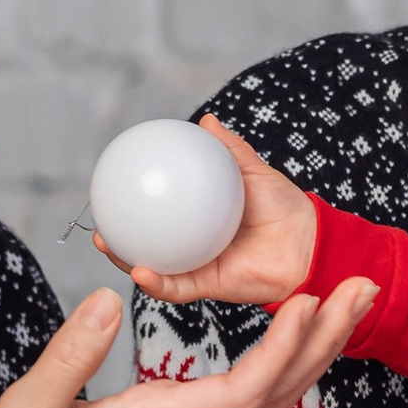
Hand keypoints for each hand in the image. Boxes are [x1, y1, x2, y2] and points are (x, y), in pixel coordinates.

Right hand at [0, 279, 373, 407]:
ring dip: (316, 350)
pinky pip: (253, 403)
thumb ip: (68, 358)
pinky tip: (299, 343)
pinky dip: (286, 367)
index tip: (306, 299)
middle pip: (279, 391)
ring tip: (348, 302)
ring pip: (274, 398)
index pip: (242, 389)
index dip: (282, 348)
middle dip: (326, 338)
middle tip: (364, 285)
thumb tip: (109, 299)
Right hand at [110, 118, 323, 307]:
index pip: (159, 213)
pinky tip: (140, 270)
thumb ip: (229, 150)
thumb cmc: (286, 207)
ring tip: (106, 246)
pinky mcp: (209, 288)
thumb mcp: (253, 171)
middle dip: (118, 240)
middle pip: (148, 244)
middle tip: (98, 226)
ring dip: (126, 262)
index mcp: (201, 219)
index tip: (110, 192)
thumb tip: (205, 119)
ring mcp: (199, 268)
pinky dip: (156, 282)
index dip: (133, 206)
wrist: (310, 244)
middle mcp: (195, 245)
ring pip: (154, 270)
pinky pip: (176, 287)